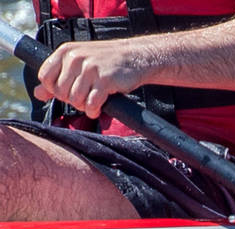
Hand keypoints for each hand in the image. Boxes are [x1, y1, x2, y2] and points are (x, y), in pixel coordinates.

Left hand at [33, 40, 147, 118]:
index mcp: (66, 52)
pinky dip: (94, 110)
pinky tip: (98, 108)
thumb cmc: (107, 61)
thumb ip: (57, 77)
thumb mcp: (79, 63)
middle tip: (84, 98)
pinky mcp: (105, 80)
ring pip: (75, 99)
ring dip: (83, 106)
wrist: (136, 56)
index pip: (45, 77)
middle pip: (60, 91)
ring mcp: (91, 69)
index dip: (54, 89)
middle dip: (71, 100)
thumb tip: (38, 93)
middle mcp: (76, 58)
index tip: (67, 91)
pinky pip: (91, 104)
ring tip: (92, 102)